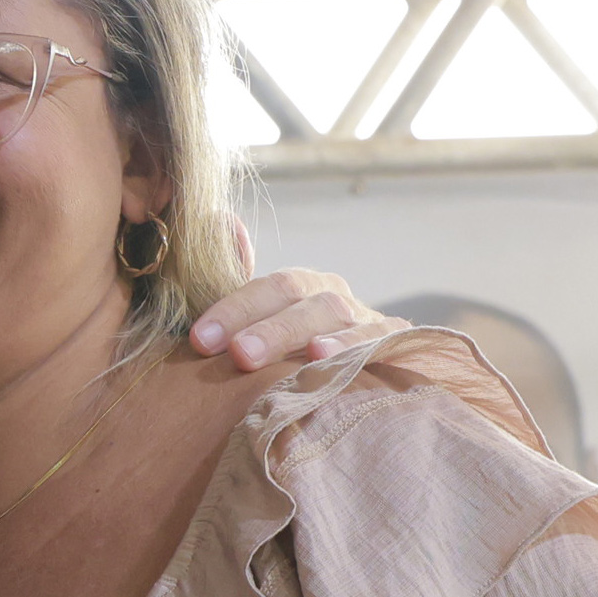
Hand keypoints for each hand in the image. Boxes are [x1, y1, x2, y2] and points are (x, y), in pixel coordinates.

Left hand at [185, 227, 399, 369]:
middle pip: (296, 298)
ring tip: (268, 356)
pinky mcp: (397, 342)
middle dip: (262, 326)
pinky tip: (322, 358)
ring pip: (331, 316)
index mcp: (301, 287)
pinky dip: (350, 347)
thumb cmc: (301, 356)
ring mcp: (366, 317)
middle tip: (235, 354)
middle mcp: (332, 296)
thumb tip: (221, 222)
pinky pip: (377, 341)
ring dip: (295, 334)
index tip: (200, 340)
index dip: (232, 310)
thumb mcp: (270, 327)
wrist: (368, 375)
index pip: (267, 287)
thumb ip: (244, 294)